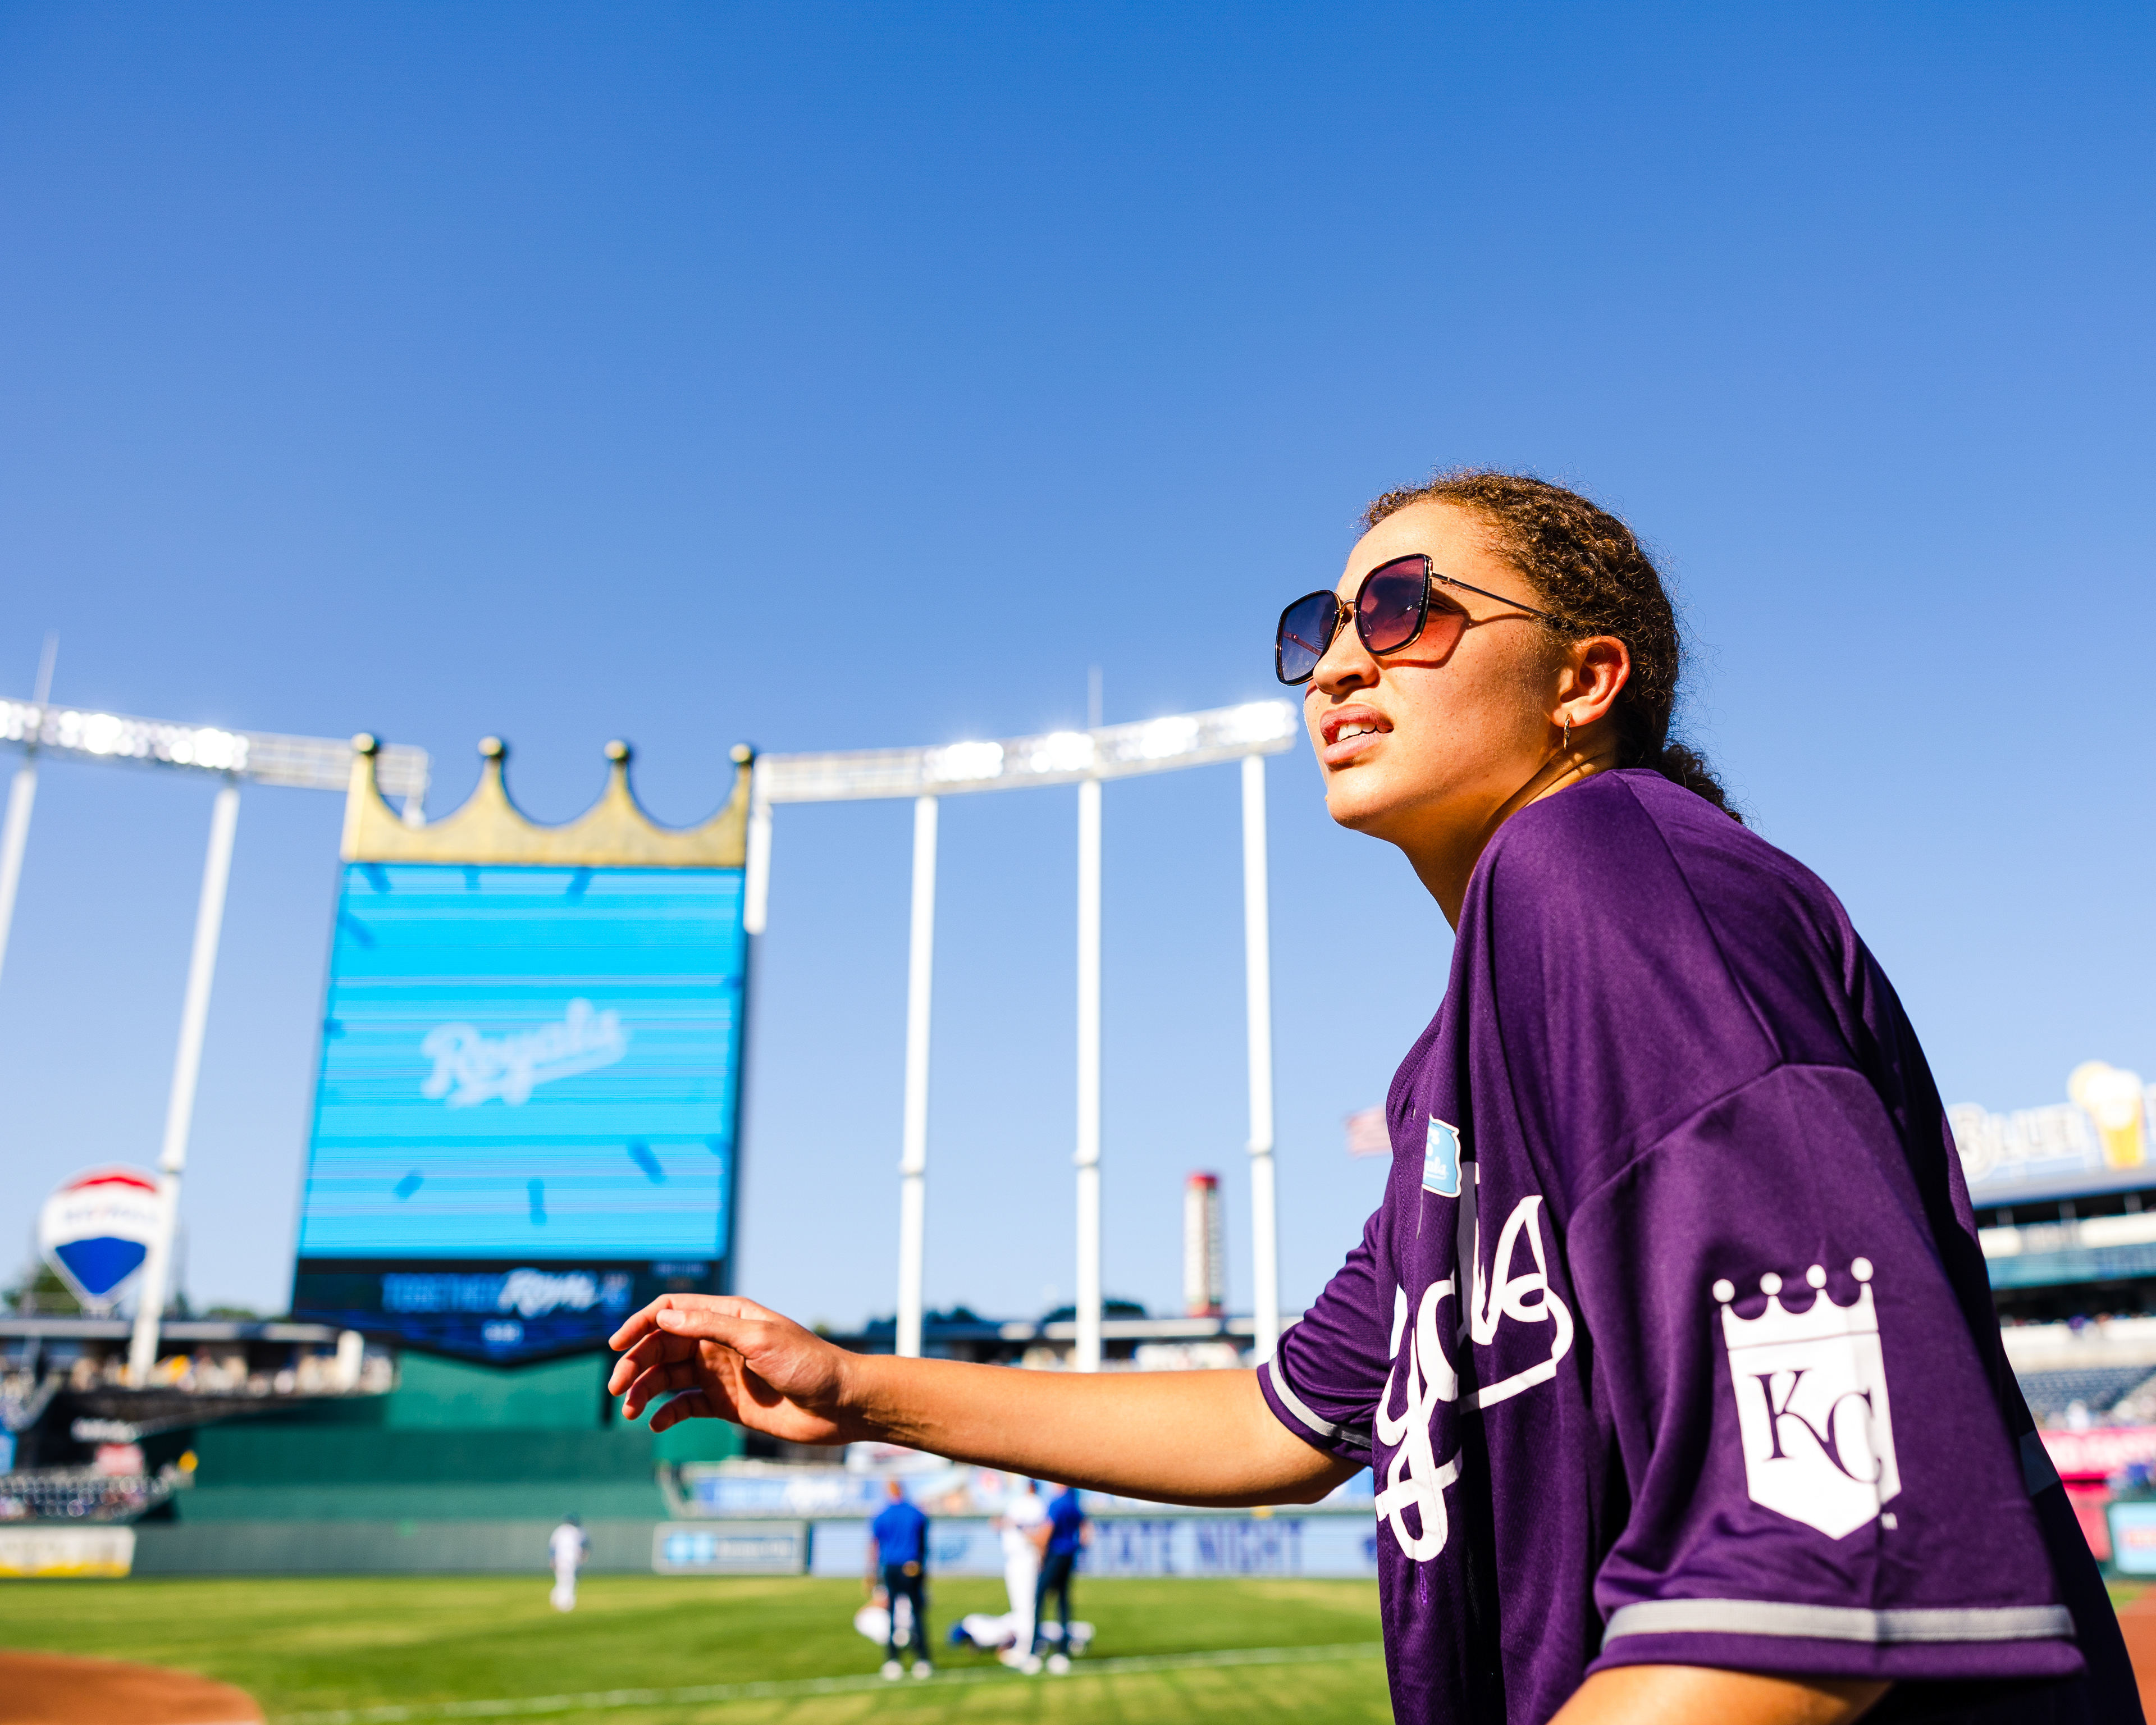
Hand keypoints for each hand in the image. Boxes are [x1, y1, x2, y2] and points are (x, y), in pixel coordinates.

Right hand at [607, 1294, 860, 1439]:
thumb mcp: (759, 1339)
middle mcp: (720, 1342)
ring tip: (628, 1411)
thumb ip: (710, 1327)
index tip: (616, 1345)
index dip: (641, 1324)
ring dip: (644, 1391)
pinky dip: (666, 1414)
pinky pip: (685, 1406)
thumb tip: (663, 1318)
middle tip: (617, 1389)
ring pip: (668, 1378)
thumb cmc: (808, 1365)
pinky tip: (655, 1424)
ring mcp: (721, 1374)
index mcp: (728, 1316)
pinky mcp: (726, 1404)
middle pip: (663, 1346)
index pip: (672, 1311)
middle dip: (635, 1364)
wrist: (840, 1405)